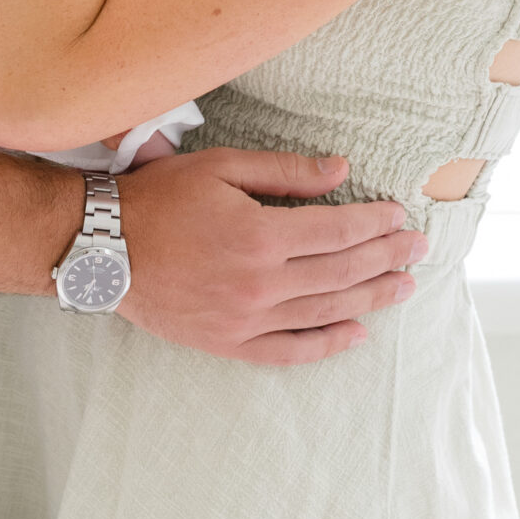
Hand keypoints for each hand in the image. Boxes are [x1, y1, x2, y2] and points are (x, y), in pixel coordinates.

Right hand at [115, 144, 425, 365]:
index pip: (337, 232)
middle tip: (418, 250)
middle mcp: (260, 284)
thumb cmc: (158, 199)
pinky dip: (326, 345)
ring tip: (402, 287)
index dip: (374, 224)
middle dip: (385, 259)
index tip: (400, 216)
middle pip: (340, 273)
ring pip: (324, 312)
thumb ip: (285, 172)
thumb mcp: (221, 167)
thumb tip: (341, 172)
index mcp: (260, 235)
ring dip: (370, 299)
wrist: (101, 249)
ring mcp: (245, 320)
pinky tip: (356, 334)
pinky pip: (289, 351)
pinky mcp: (229, 343)